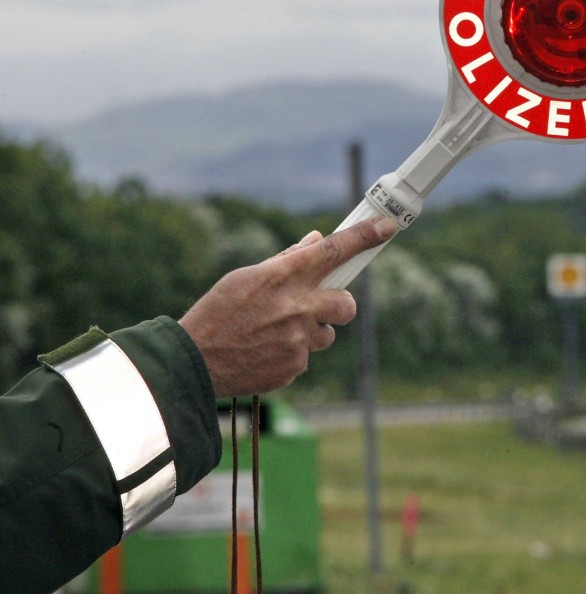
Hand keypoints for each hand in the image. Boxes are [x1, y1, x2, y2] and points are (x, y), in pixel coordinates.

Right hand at [179, 217, 397, 396]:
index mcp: (283, 276)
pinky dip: (289, 355)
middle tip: (317, 307)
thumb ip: (286, 261)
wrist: (192, 362)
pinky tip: (262, 353)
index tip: (386, 226)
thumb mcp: (244, 277)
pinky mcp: (294, 367)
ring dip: (309, 334)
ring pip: (325, 335)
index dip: (364, 236)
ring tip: (272, 335)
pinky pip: (304, 358)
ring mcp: (298, 340)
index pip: (333, 250)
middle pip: (347, 304)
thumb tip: (315, 240)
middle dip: (340, 305)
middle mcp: (297, 307)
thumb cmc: (216, 313)